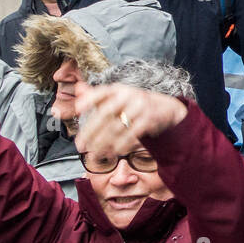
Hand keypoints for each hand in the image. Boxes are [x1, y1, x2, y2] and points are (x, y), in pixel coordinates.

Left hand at [72, 82, 187, 156]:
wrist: (166, 108)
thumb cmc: (135, 104)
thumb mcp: (118, 97)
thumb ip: (97, 95)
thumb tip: (78, 88)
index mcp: (118, 89)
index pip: (101, 92)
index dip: (89, 99)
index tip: (78, 109)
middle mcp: (129, 95)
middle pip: (105, 114)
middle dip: (90, 132)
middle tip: (80, 146)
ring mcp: (140, 107)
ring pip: (116, 128)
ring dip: (103, 143)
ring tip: (94, 154)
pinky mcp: (148, 119)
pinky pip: (131, 134)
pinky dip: (121, 145)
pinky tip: (113, 152)